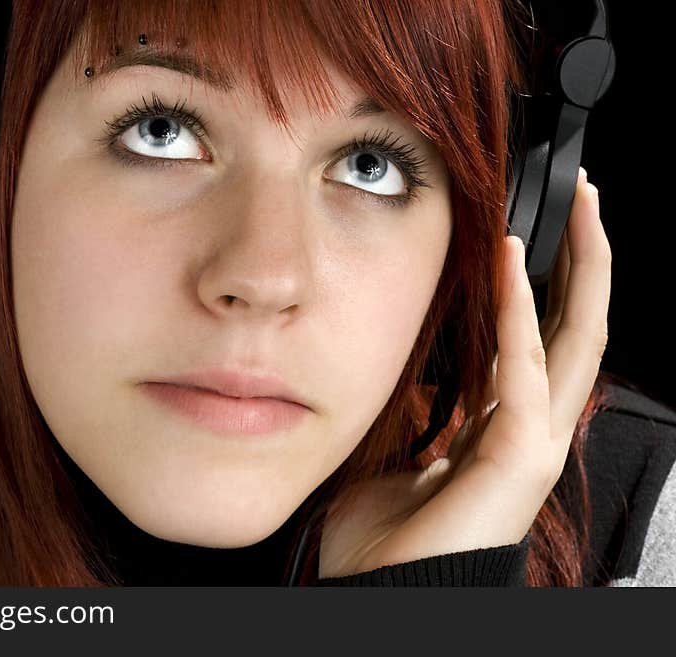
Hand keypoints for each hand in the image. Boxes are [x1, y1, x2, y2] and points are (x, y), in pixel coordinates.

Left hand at [319, 167, 610, 577]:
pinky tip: (514, 261)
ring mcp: (532, 443)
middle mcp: (527, 429)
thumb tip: (416, 376)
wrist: (378, 594)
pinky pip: (526, 369)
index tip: (533, 234)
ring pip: (576, 339)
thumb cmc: (385, 537)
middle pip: (577, 331)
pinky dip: (519, 311)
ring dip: (580, 267)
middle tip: (586, 201)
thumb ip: (420, 410)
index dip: (544, 286)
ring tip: (580, 207)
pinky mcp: (519, 456)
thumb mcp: (400, 450)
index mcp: (499, 427)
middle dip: (588, 263)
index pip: (539, 341)